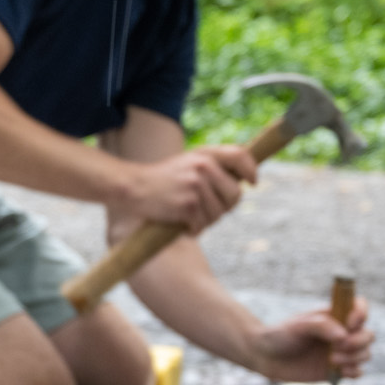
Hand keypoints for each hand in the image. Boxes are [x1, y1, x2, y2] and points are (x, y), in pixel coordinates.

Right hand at [121, 146, 257, 233]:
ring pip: (219, 213)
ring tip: (187, 213)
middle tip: (206, 208)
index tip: (253, 182)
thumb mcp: (187, 162)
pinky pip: (202, 224)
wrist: (132, 187)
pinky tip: (180, 222)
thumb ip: (213, 166)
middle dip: (225, 206)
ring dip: (206, 220)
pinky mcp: (187, 205)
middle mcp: (203, 167)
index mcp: (204, 154)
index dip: (251, 170)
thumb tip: (245, 180)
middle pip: (235, 194)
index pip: (240, 156)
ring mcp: (195, 186)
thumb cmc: (163, 179)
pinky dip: (193, 229)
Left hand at [247, 295, 372, 382]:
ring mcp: (340, 352)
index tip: (350, 322)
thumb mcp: (297, 326)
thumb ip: (321, 326)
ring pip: (365, 353)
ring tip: (333, 359)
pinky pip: (357, 372)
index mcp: (334, 316)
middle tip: (339, 346)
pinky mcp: (336, 370)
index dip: (361, 313)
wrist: (265, 358)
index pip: (359, 307)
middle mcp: (341, 333)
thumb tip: (343, 335)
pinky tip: (339, 370)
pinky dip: (353, 371)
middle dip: (359, 341)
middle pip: (368, 334)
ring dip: (355, 357)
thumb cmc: (280, 336)